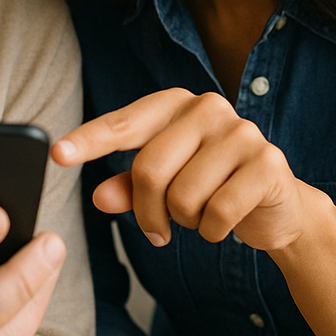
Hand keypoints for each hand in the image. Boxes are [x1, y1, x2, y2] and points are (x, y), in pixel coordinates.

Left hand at [53, 88, 314, 251]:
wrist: (278, 207)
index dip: (88, 141)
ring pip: (182, 196)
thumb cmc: (209, 188)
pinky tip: (225, 223)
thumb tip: (99, 196)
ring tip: (201, 214)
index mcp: (174, 105)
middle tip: (159, 230)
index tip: (57, 154)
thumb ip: (128, 188)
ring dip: (185, 222)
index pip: (122, 124)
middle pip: (149, 170)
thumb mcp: (163, 187)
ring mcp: (241, 132)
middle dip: (148, 213)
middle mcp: (207, 107)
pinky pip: (218, 212)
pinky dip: (213, 231)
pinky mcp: (268, 163)